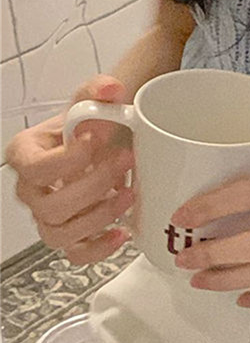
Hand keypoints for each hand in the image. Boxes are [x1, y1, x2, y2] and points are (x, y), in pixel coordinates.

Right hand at [6, 75, 134, 264]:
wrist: (110, 137)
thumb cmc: (94, 123)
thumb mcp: (94, 100)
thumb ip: (99, 90)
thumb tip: (109, 89)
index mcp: (26, 154)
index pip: (36, 168)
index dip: (68, 160)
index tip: (96, 140)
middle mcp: (31, 189)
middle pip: (51, 205)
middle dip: (93, 186)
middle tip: (124, 162)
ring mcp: (49, 215)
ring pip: (59, 233)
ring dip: (99, 216)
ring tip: (130, 193)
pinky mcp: (71, 233)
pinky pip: (74, 253)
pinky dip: (98, 249)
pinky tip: (123, 231)